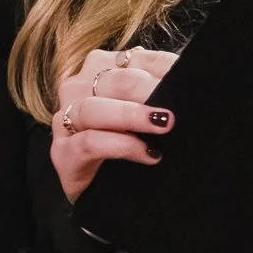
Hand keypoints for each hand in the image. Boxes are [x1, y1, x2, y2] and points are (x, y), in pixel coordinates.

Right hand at [49, 48, 178, 202]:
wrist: (107, 193)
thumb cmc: (130, 143)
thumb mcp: (146, 109)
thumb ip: (161, 88)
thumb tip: (189, 79)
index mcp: (99, 67)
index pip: (137, 58)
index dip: (166, 70)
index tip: (189, 83)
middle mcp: (78, 87)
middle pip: (115, 80)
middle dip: (150, 91)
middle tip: (176, 109)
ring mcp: (65, 120)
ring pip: (94, 108)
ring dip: (132, 116)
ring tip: (163, 126)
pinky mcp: (63, 153)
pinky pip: (89, 142)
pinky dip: (121, 145)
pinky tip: (147, 153)